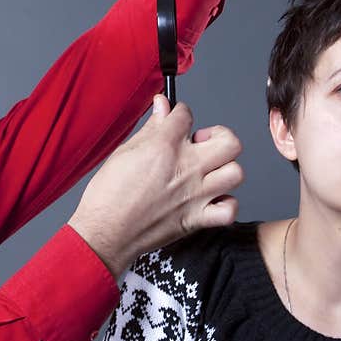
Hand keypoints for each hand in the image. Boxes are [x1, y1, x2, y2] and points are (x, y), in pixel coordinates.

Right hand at [68, 95, 242, 279]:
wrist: (104, 233)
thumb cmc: (108, 196)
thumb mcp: (124, 152)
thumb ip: (150, 128)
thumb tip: (161, 107)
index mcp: (165, 147)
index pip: (186, 115)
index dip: (180, 113)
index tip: (176, 119)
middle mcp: (186, 169)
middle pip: (229, 141)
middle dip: (218, 136)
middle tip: (202, 144)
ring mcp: (195, 195)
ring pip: (235, 173)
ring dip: (224, 169)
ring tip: (208, 171)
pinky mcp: (196, 219)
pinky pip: (229, 210)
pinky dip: (225, 204)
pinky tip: (210, 199)